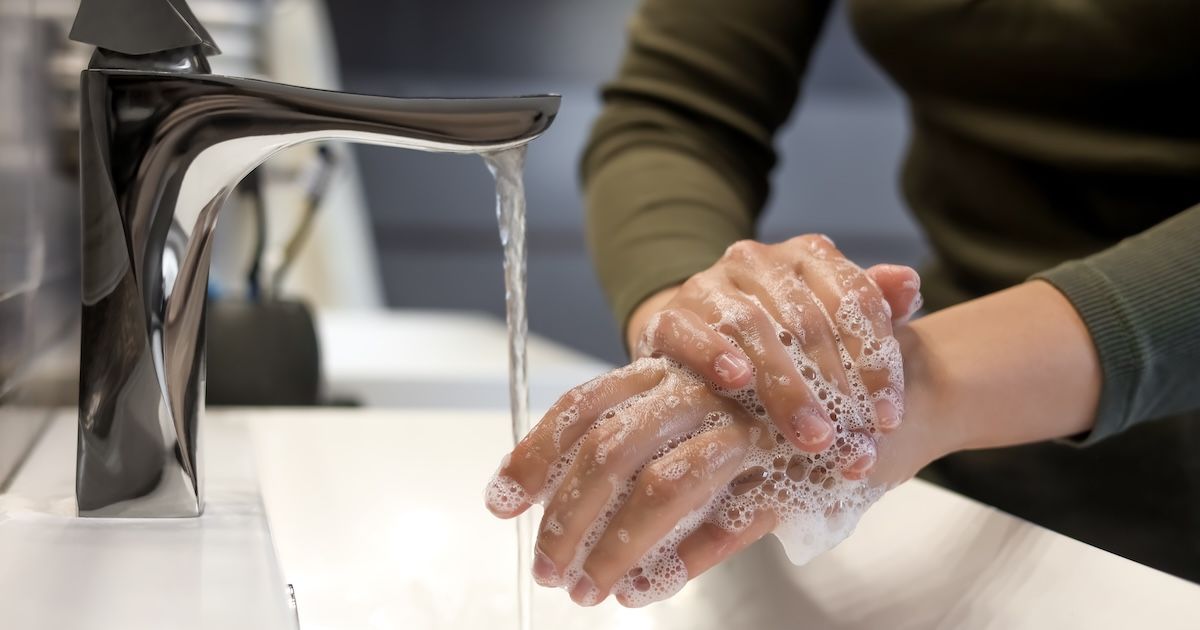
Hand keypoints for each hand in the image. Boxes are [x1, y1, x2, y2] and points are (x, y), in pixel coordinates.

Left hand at [485, 356, 938, 606]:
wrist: (898, 386)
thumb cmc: (790, 397)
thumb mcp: (711, 407)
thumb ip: (651, 434)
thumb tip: (571, 490)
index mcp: (673, 369)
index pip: (584, 404)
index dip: (537, 451)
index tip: (500, 499)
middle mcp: (701, 389)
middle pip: (609, 451)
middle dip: (566, 518)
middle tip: (545, 569)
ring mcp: (746, 426)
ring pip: (661, 488)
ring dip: (613, 547)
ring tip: (587, 590)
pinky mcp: (791, 469)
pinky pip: (724, 521)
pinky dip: (681, 559)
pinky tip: (644, 588)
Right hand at [628, 236, 921, 464]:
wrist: (697, 340)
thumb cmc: (780, 341)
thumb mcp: (833, 325)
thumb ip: (875, 309)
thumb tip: (910, 284)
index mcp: (808, 257)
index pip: (854, 298)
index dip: (876, 359)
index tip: (889, 417)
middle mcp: (758, 260)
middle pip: (806, 320)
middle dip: (835, 387)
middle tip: (852, 441)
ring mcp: (710, 284)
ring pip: (753, 328)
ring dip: (786, 387)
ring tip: (811, 436)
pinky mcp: (669, 315)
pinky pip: (689, 330)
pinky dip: (713, 353)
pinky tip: (737, 382)